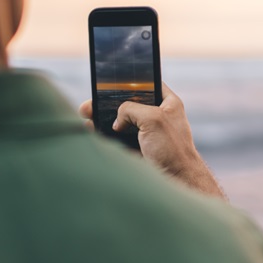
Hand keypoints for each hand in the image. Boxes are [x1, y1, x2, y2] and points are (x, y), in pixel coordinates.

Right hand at [78, 84, 225, 199]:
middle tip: (90, 103)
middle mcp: (156, 116)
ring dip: (102, 119)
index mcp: (167, 103)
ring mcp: (145, 133)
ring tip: (85, 116)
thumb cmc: (173, 149)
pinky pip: (116, 139)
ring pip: (119, 122)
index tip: (108, 80)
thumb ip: (131, 109)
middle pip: (127, 103)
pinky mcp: (136, 149)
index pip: (146, 84)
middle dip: (107, 103)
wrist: (177, 182)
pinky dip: (104, 135)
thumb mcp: (153, 118)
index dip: (128, 81)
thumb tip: (116, 120)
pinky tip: (91, 131)